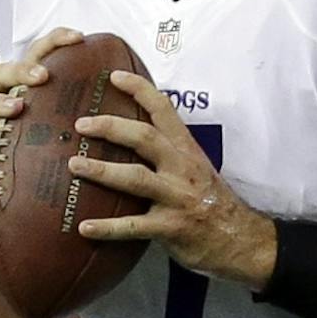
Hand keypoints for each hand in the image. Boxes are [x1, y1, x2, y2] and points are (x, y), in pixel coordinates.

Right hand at [0, 28, 85, 172]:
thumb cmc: (20, 151)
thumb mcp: (46, 127)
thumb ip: (72, 112)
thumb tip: (119, 102)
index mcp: (18, 91)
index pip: (34, 58)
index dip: (53, 43)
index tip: (79, 37)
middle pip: (4, 75)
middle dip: (23, 70)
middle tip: (43, 75)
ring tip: (15, 108)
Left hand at [69, 69, 276, 289]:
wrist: (242, 240)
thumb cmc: (213, 203)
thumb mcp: (197, 169)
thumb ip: (169, 154)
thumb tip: (132, 138)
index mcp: (187, 150)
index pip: (164, 110)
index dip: (140, 90)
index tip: (114, 76)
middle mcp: (182, 169)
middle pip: (144, 138)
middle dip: (111, 127)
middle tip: (81, 124)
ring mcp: (176, 198)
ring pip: (135, 178)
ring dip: (102, 170)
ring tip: (74, 164)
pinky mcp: (170, 228)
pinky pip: (133, 226)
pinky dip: (107, 228)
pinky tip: (83, 227)